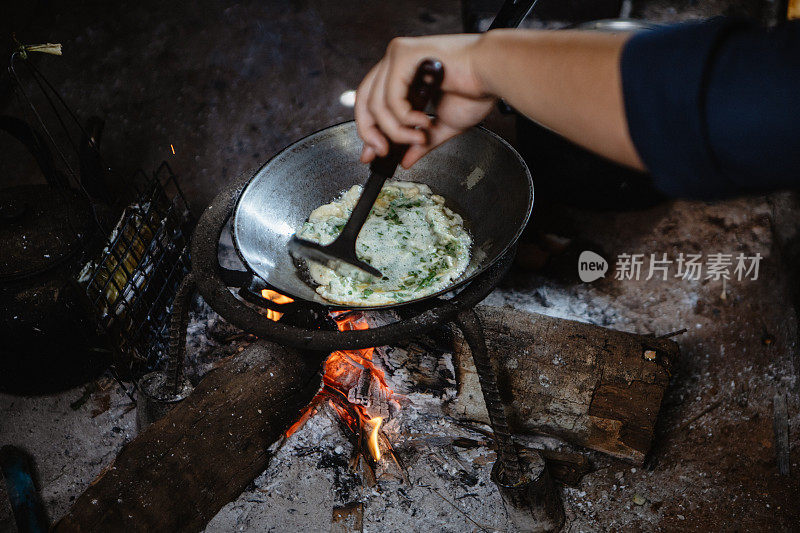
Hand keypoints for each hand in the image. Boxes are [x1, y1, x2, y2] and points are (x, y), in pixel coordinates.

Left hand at [355, 34, 496, 167]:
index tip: (373, 154)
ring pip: (377, 104)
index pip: (370, 102)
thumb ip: (421, 142)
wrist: (494, 73)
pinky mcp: (404, 55)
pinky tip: (423, 121)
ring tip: (419, 136)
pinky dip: (404, 117)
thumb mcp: (442, 124)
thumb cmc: (475, 89)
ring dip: (397, 130)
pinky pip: (391, 97)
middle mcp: (395, 61)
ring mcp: (398, 55)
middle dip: (371, 133)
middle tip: (385, 152)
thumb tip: (405, 161)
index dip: (368, 130)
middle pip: (364, 102)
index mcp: (401, 74)